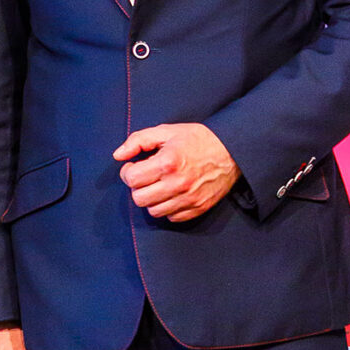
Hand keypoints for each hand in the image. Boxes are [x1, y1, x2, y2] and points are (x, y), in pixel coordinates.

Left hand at [113, 120, 238, 221]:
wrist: (232, 151)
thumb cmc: (198, 139)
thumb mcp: (167, 131)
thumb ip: (138, 140)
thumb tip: (118, 155)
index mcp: (168, 162)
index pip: (132, 179)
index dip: (128, 172)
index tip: (135, 167)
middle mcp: (178, 184)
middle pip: (139, 199)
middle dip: (137, 187)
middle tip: (145, 177)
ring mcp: (189, 198)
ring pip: (153, 211)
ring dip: (151, 199)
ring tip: (158, 185)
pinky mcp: (198, 208)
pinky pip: (171, 217)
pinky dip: (167, 208)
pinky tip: (171, 193)